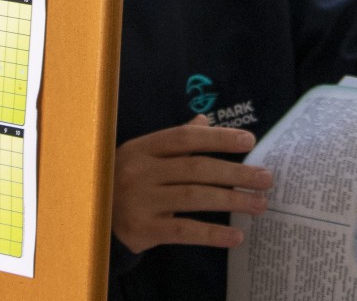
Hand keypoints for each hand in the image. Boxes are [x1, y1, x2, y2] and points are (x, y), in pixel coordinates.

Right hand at [113, 115, 273, 253]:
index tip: (249, 141)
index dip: (218, 137)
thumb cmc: (124, 182)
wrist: (90, 218)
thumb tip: (204, 121)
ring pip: (194, 198)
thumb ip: (175, 141)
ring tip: (259, 204)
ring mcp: (140, 201)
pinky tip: (236, 236)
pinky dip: (213, 234)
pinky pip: (184, 231)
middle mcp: (139, 172)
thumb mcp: (143, 156)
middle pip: (196, 168)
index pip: (185, 138)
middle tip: (266, 179)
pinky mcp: (143, 229)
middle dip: (235, 173)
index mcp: (141, 148)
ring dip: (232, 200)